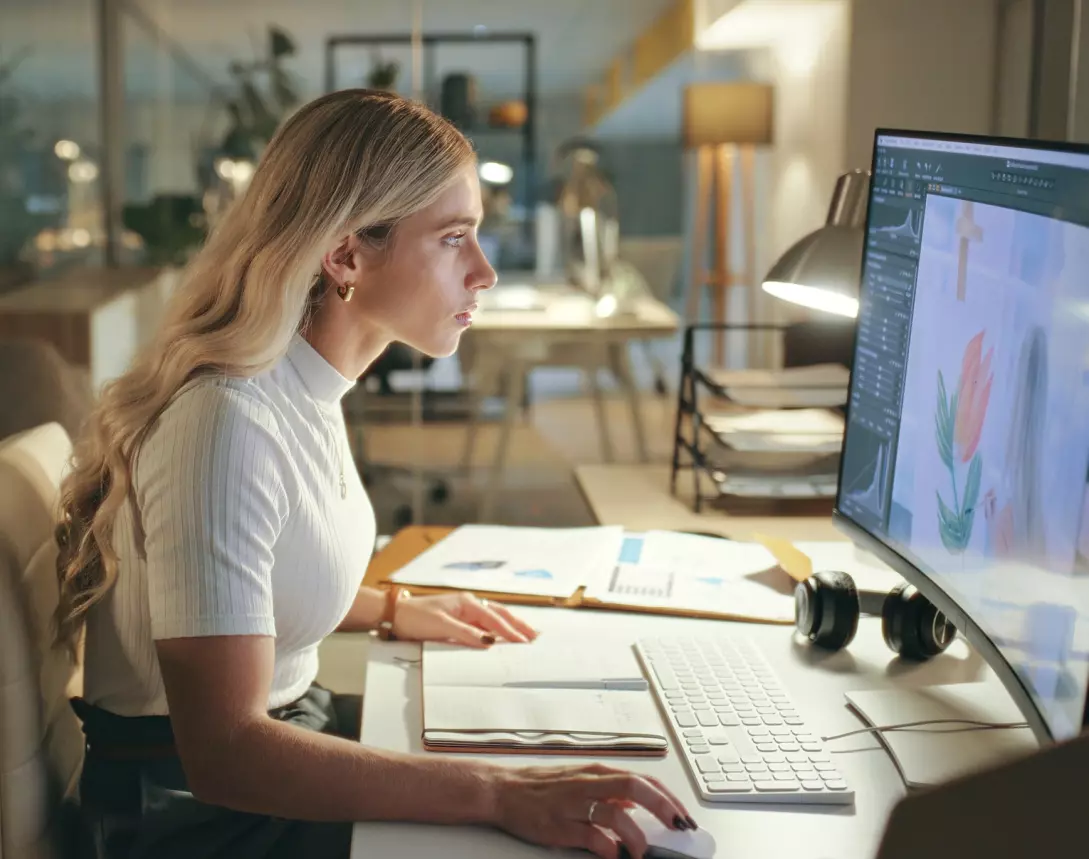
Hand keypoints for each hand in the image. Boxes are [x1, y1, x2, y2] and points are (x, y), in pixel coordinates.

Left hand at [391, 592, 538, 646]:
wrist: (396, 615)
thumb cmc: (416, 618)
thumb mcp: (440, 626)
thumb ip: (465, 633)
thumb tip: (489, 642)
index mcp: (466, 602)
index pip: (493, 618)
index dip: (509, 631)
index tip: (524, 642)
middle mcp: (469, 604)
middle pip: (499, 614)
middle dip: (518, 625)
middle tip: (535, 636)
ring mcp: (465, 610)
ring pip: (494, 617)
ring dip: (511, 625)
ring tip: (527, 634)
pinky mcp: (460, 618)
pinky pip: (484, 623)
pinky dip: (498, 628)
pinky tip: (504, 635)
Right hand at [488, 763, 696, 858]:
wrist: (504, 790)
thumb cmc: (542, 786)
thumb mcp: (580, 780)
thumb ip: (609, 790)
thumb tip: (637, 803)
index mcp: (597, 771)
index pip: (642, 778)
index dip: (668, 797)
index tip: (684, 815)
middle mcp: (588, 782)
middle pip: (635, 787)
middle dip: (663, 808)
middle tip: (678, 827)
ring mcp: (574, 803)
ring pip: (616, 814)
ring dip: (635, 836)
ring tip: (641, 851)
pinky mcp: (560, 825)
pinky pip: (592, 837)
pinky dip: (608, 849)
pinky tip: (613, 855)